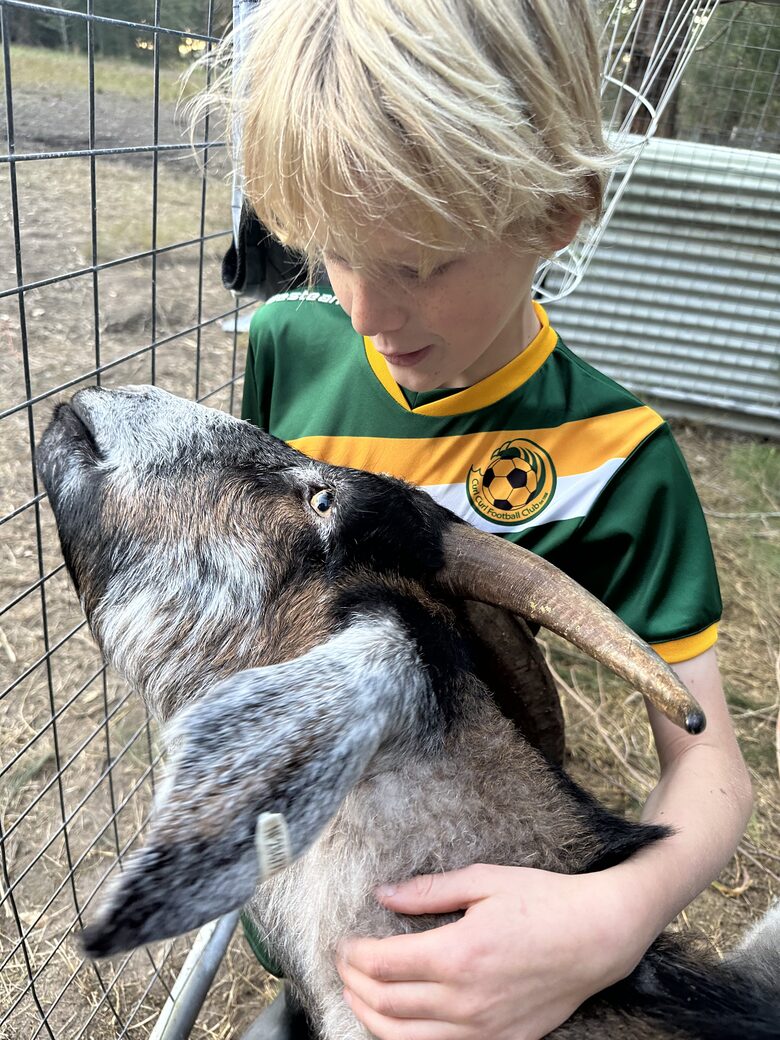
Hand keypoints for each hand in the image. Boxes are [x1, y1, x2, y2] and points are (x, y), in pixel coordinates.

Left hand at [336, 863, 650, 1039]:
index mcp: (458, 953)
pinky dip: (406, 1039)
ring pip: (405, 1038)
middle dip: (354, 983)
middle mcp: (465, 999)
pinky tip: (396, 1023)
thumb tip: (383, 894)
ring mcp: (482, 1029)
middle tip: (343, 964)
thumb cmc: (542, 901)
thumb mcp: (484, 880)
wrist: (596, 938)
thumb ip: (429, 890)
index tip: (343, 942)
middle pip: (386, 1003)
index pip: (383, 964)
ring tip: (356, 995)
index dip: (353, 954)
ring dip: (370, 1017)